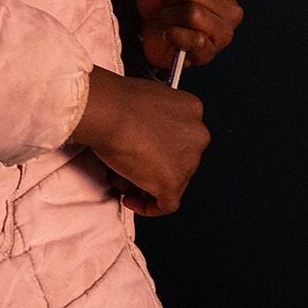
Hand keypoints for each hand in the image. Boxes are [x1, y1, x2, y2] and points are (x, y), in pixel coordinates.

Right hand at [72, 68, 209, 215]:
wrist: (109, 112)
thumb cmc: (114, 102)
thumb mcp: (145, 100)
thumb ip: (153, 120)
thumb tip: (142, 140)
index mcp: (192, 110)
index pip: (182, 137)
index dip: (162, 148)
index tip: (145, 152)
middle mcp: (198, 135)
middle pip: (180, 160)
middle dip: (155, 167)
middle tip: (132, 169)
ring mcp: (188, 161)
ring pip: (173, 181)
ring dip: (148, 184)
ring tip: (123, 180)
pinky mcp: (173, 182)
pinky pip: (166, 204)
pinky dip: (149, 207)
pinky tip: (131, 200)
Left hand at [130, 0, 241, 74]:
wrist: (141, 24)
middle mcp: (232, 10)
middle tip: (166, 2)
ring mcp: (222, 34)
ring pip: (192, 13)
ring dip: (169, 14)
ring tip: (167, 18)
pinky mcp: (209, 54)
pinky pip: (193, 40)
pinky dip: (174, 34)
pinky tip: (169, 34)